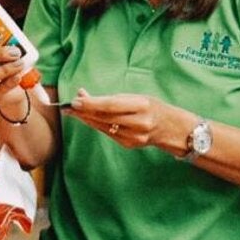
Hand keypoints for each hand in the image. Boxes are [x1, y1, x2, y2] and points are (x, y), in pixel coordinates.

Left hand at [64, 88, 190, 152]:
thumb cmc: (151, 107)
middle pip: (104, 118)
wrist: (171, 128)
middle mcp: (139, 123)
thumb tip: (82, 94)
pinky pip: (108, 134)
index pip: (111, 106)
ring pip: (103, 127)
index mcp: (143, 106)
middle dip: (84, 112)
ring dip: (86, 119)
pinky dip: (96, 125)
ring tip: (73, 111)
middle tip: (68, 107)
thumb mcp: (136, 97)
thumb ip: (110, 98)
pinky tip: (87, 119)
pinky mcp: (129, 145)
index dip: (91, 104)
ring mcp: (134, 136)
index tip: (75, 100)